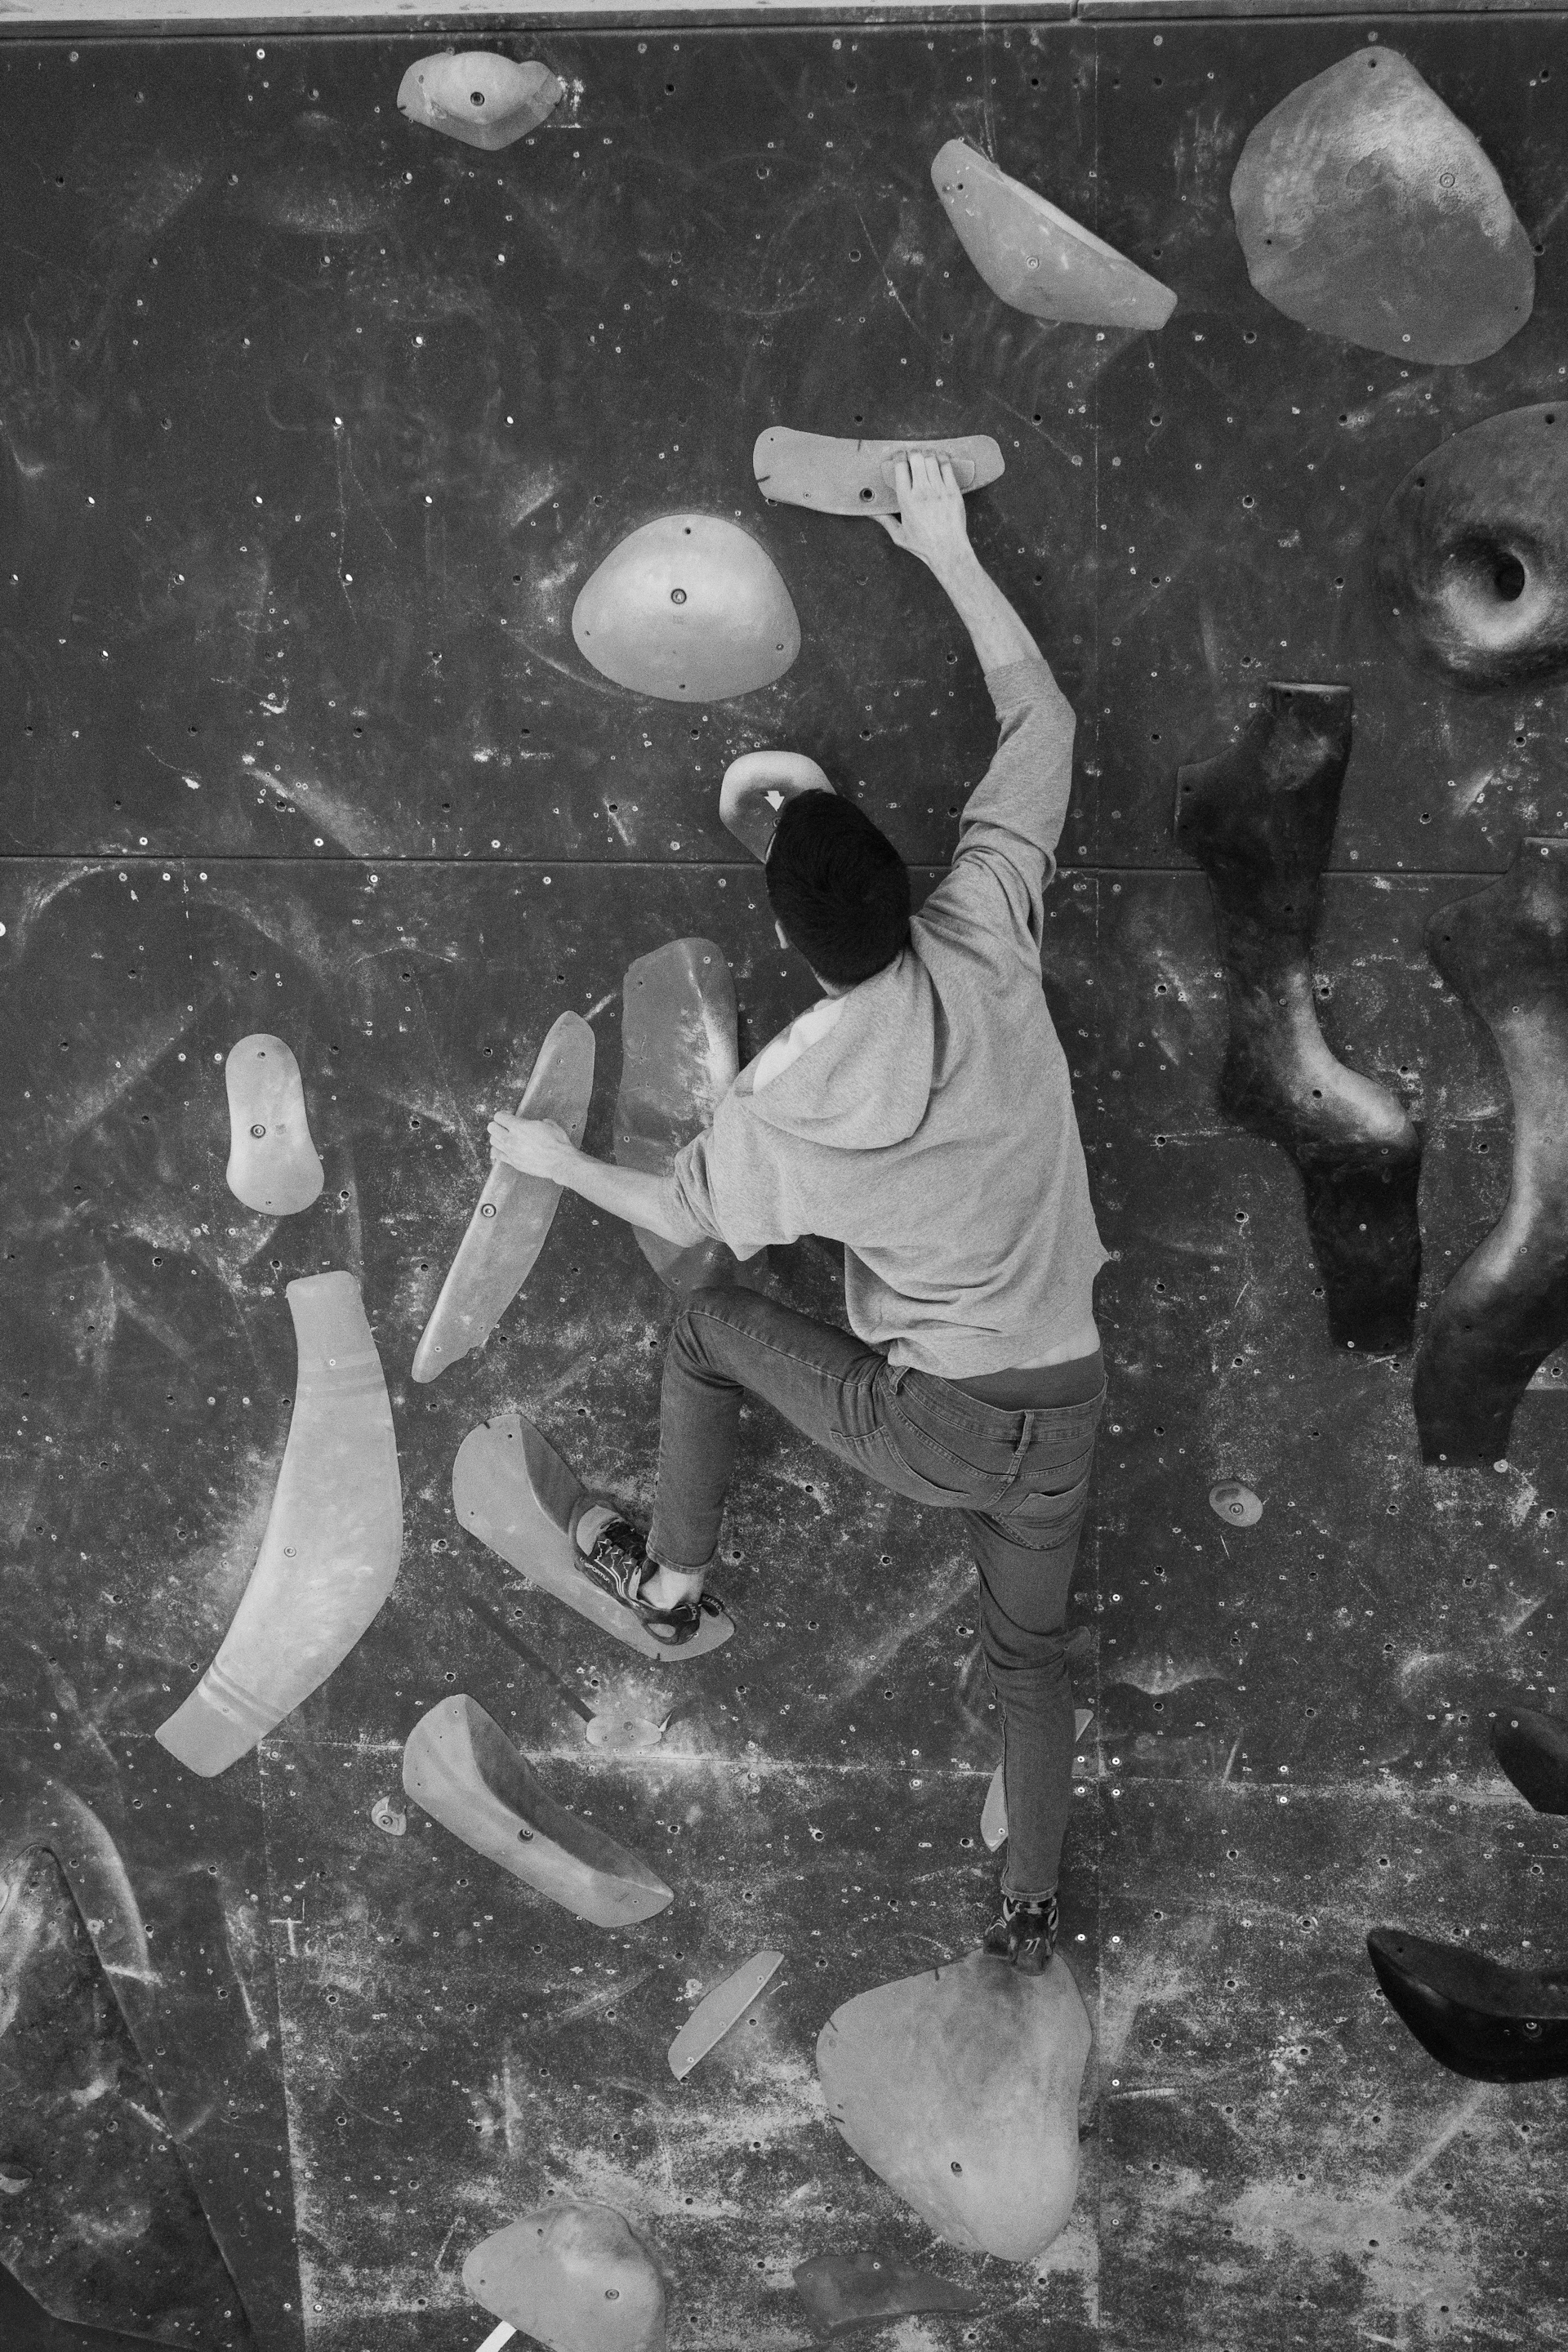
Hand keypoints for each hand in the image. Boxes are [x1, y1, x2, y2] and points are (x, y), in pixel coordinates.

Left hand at [487, 1113, 576, 1179]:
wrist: (560, 1162)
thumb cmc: (557, 1143)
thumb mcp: (549, 1124)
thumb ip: (539, 1121)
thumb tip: (540, 1122)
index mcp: (519, 1126)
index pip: (499, 1116)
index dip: (504, 1113)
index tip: (509, 1115)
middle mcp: (511, 1139)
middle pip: (491, 1127)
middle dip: (497, 1124)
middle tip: (505, 1125)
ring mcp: (511, 1152)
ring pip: (493, 1141)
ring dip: (497, 1137)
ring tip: (505, 1137)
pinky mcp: (513, 1163)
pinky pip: (497, 1155)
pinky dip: (499, 1150)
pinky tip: (504, 1149)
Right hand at [874, 449, 973, 577]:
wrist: (948, 550)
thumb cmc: (923, 545)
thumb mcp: (899, 535)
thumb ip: (884, 520)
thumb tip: (869, 512)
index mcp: (906, 500)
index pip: (900, 467)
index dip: (899, 456)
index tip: (899, 456)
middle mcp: (922, 491)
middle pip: (916, 457)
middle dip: (913, 452)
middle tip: (913, 454)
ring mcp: (939, 490)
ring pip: (931, 458)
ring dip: (927, 453)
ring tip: (926, 456)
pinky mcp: (953, 491)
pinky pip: (947, 466)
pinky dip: (942, 458)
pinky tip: (940, 458)